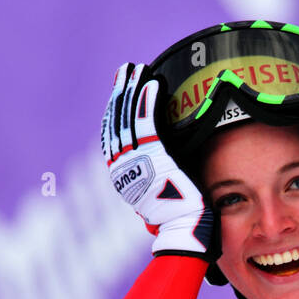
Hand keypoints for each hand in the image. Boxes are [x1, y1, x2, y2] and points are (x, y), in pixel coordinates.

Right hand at [101, 63, 213, 257]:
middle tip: (126, 70)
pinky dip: (149, 101)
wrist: (184, 228)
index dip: (116, 109)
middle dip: (121, 93)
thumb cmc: (180, 213)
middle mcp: (122, 166)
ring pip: (130, 118)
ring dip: (134, 90)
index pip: (114, 134)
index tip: (119, 89)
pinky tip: (152, 83)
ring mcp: (135, 161)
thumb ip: (155, 170)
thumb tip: (160, 157)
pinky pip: (148, 123)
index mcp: (121, 174)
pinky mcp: (154, 156)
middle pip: (118, 121)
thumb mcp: (160, 188)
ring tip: (138, 70)